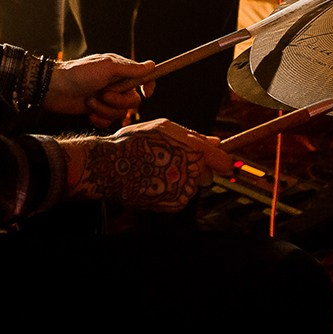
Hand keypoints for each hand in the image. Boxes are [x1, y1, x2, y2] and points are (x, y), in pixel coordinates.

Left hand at [42, 52, 155, 126]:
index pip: (143, 77)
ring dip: (105, 109)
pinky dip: (100, 119)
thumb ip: (130, 69)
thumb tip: (152, 65)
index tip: (147, 93)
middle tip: (103, 94)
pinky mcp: (97, 111)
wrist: (54, 89)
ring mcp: (106, 99)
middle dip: (119, 101)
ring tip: (90, 102)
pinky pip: (109, 122)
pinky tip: (89, 114)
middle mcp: (116, 84)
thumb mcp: (107, 67)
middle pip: (133, 100)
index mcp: (120, 70)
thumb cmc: (79, 73)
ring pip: (120, 113)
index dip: (148, 85)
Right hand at [63, 119, 232, 211]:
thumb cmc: (134, 142)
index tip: (223, 163)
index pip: (222, 160)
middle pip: (206, 173)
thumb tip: (216, 142)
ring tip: (156, 169)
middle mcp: (191, 172)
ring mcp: (182, 190)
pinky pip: (180, 196)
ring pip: (192, 184)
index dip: (223, 161)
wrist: (109, 167)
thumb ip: (193, 136)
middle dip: (196, 167)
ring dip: (181, 178)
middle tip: (171, 160)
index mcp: (192, 150)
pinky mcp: (173, 204)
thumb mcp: (164, 128)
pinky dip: (172, 190)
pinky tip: (154, 181)